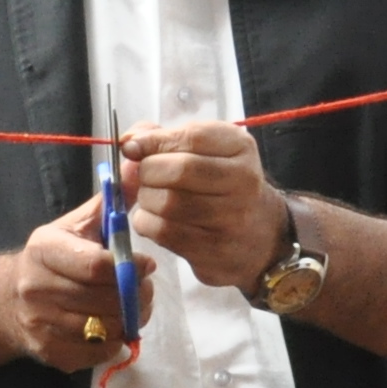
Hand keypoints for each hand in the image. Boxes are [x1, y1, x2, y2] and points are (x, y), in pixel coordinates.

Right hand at [2, 193, 146, 372]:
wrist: (6, 301)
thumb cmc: (53, 259)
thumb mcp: (76, 225)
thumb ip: (110, 202)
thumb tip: (138, 166)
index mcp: (44, 249)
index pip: (95, 265)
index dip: (130, 267)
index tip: (147, 265)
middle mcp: (36, 287)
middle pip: (105, 300)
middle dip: (136, 296)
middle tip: (145, 289)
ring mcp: (41, 324)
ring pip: (105, 328)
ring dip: (128, 319)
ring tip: (131, 307)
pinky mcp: (49, 352)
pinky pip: (98, 352)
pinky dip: (113, 342)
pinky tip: (111, 326)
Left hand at [119, 121, 285, 291]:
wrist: (258, 232)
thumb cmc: (220, 183)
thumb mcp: (203, 149)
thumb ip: (163, 138)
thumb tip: (128, 142)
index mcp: (240, 147)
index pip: (191, 138)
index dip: (153, 142)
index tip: (132, 148)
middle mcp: (243, 181)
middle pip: (179, 171)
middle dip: (147, 172)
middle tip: (144, 176)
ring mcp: (231, 218)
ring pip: (168, 203)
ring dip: (146, 199)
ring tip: (150, 197)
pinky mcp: (214, 250)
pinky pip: (164, 232)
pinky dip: (146, 222)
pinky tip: (153, 218)